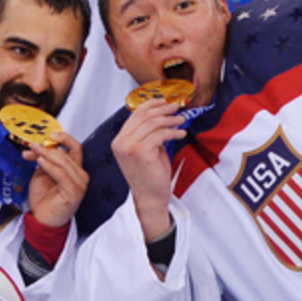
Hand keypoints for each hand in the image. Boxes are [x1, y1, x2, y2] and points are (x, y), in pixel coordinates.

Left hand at [24, 132, 88, 227]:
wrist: (42, 221)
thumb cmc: (44, 200)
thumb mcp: (41, 173)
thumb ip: (42, 160)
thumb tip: (35, 147)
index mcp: (75, 169)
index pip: (75, 147)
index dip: (64, 138)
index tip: (49, 134)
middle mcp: (80, 175)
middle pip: (65, 153)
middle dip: (47, 148)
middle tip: (32, 146)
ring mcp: (79, 184)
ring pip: (64, 161)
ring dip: (46, 154)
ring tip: (33, 151)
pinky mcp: (74, 192)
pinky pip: (61, 174)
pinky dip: (50, 166)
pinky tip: (40, 161)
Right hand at [111, 99, 185, 242]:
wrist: (150, 198)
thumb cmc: (150, 176)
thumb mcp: (146, 150)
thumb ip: (148, 133)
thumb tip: (162, 113)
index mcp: (119, 141)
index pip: (134, 115)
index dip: (151, 105)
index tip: (164, 101)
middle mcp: (120, 143)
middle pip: (144, 116)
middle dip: (163, 109)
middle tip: (177, 108)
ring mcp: (129, 147)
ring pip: (153, 123)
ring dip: (170, 120)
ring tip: (182, 120)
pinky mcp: (141, 152)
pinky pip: (160, 134)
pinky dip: (173, 132)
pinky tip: (181, 134)